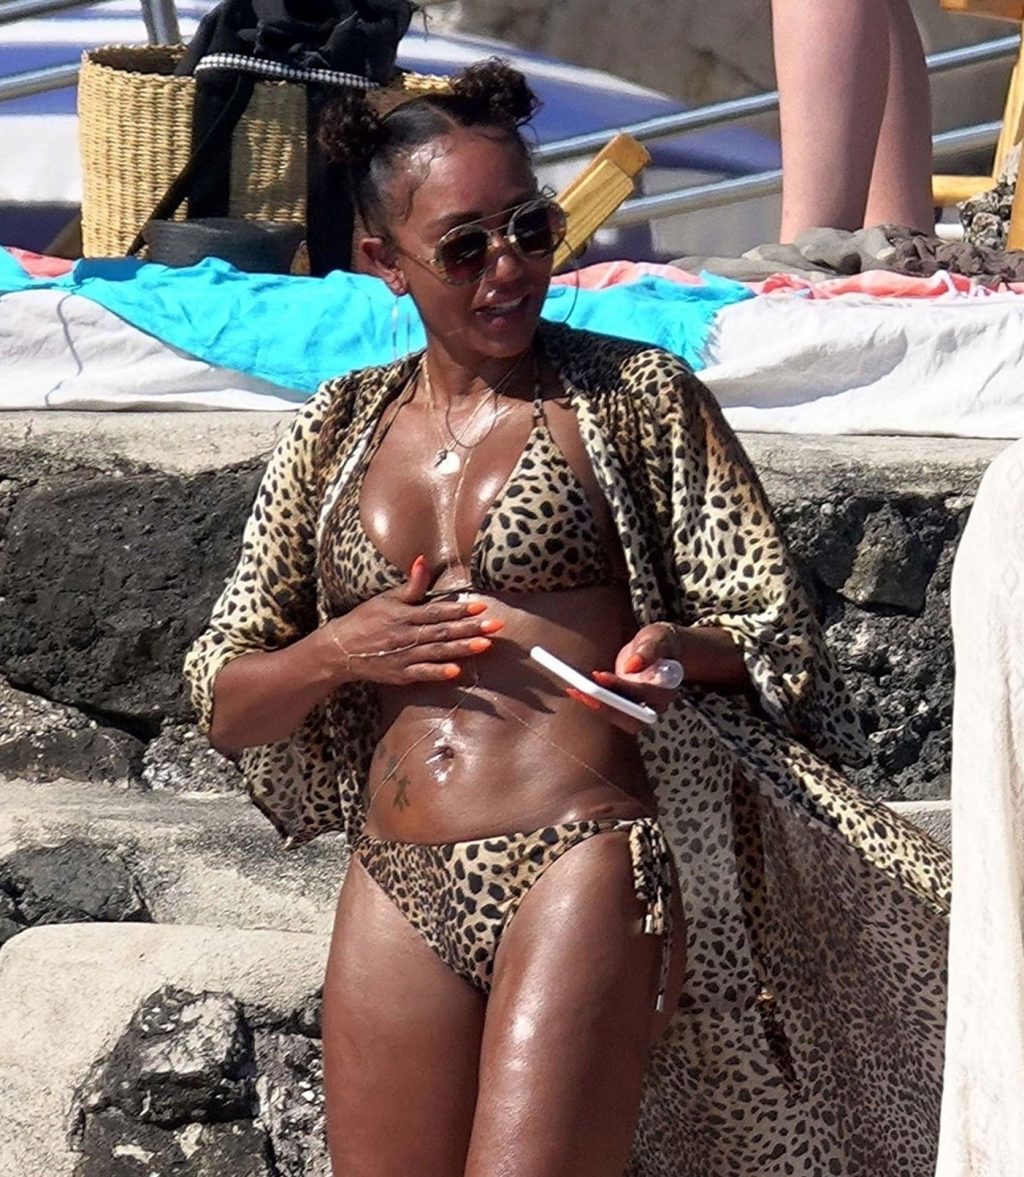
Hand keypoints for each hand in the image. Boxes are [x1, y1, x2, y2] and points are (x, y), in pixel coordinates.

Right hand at [325, 556, 501, 685]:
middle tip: (496, 625)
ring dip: (462, 649)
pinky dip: (438, 672)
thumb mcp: (386, 598)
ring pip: (438, 652)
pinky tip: (455, 672)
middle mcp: (406, 635)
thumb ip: (410, 585)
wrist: (340, 650)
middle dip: (471, 628)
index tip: (481, 606)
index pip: (436, 611)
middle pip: (443, 631)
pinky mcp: (401, 674)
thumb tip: (423, 561)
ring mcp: (404, 656)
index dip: (459, 609)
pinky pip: (422, 673)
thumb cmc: (365, 620)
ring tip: (485, 645)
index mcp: (404, 615)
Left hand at [565, 623, 681, 733]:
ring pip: (620, 718)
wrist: (660, 650)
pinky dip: (593, 702)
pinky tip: (576, 691)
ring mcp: (640, 708)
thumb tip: (632, 664)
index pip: (645, 692)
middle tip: (583, 692)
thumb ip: (649, 649)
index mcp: (668, 687)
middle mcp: (655, 704)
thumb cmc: (661, 643)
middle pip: (633, 716)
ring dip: (597, 707)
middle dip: (607, 707)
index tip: (600, 676)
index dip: (623, 686)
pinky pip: (611, 711)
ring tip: (576, 692)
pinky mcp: (627, 706)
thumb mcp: (658, 638)